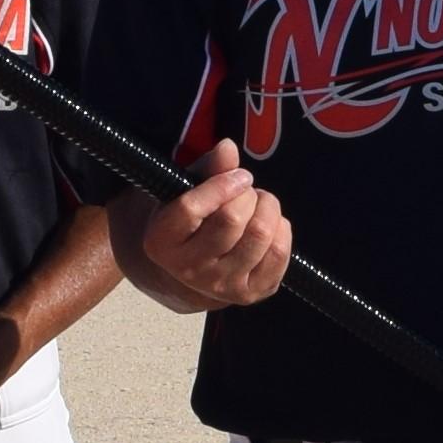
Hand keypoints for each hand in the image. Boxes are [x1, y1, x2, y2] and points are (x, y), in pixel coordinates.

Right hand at [125, 139, 292, 311]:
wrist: (193, 272)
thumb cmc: (192, 221)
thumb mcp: (187, 190)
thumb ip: (207, 168)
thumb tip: (227, 148)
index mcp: (161, 241)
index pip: (191, 208)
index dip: (221, 184)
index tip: (239, 175)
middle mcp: (188, 270)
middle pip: (232, 219)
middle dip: (248, 194)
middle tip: (247, 191)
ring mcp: (220, 286)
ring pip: (260, 235)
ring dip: (268, 209)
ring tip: (259, 205)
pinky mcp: (250, 293)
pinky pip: (279, 253)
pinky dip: (281, 230)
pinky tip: (269, 225)